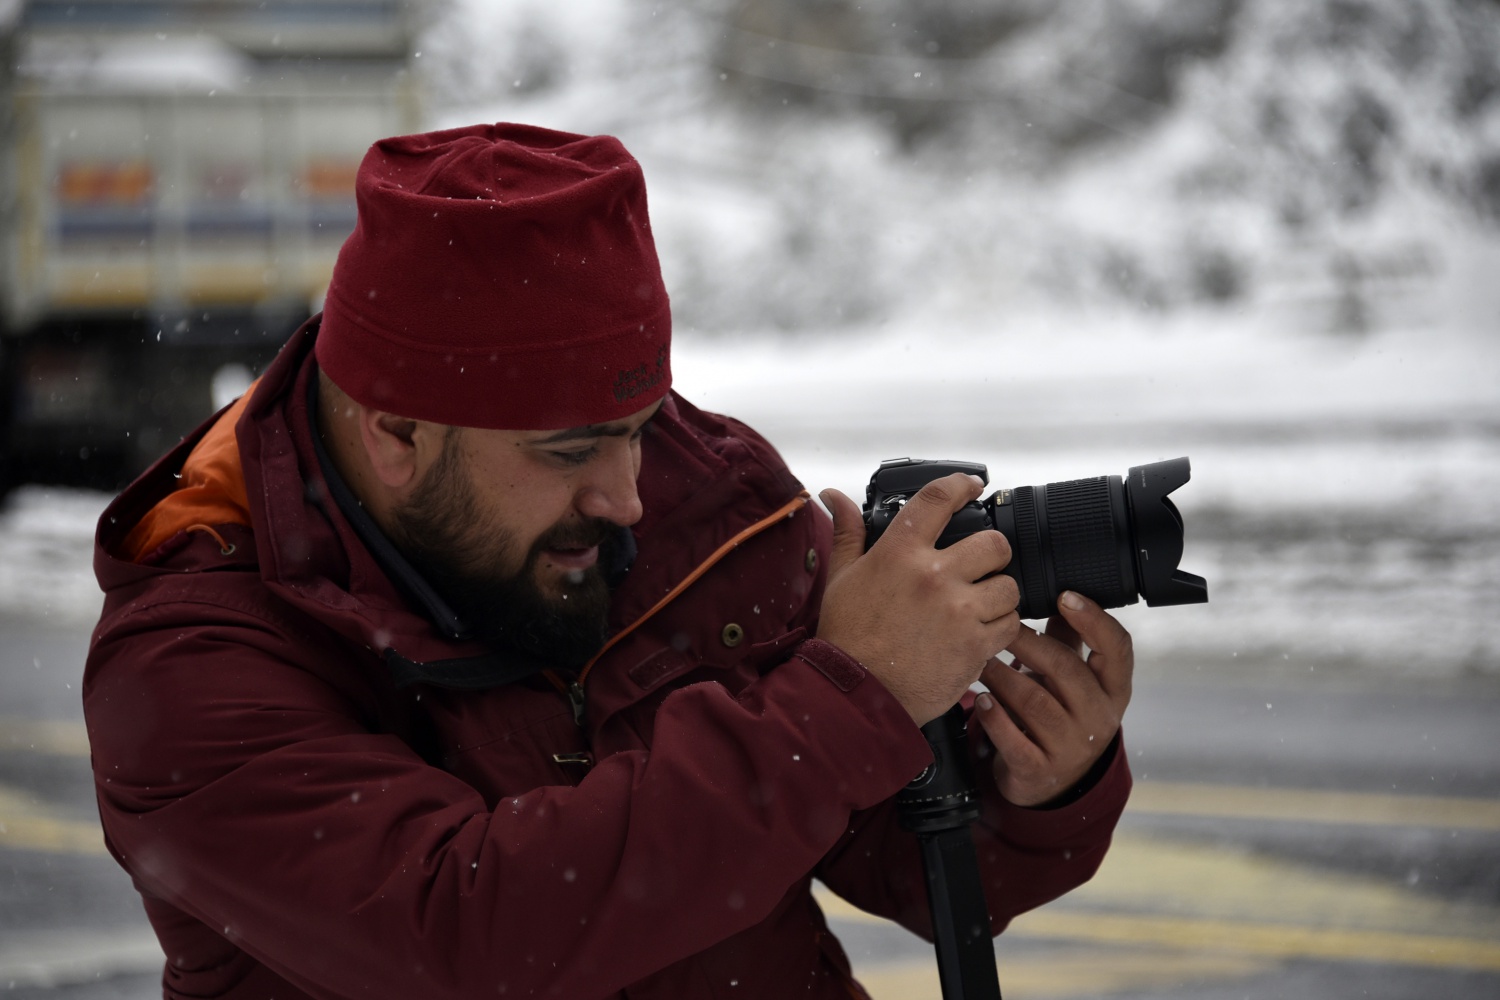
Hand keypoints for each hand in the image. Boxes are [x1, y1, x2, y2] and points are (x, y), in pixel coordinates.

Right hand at [817, 474, 1020, 725]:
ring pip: (1009, 586)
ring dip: (998, 594)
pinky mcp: (975, 645)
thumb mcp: (842, 577)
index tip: (973, 487)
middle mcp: (933, 576)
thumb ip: (848, 532)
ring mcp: (958, 612)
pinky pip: (1010, 625)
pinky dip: (1000, 628)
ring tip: (979, 604)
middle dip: (991, 552)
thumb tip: (834, 496)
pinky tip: (979, 632)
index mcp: (900, 552)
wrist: (856, 693)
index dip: (962, 485)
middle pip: (994, 543)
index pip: (938, 499)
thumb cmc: (848, 636)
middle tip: (980, 565)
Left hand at [972, 591, 1132, 806]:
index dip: (1094, 619)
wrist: (1053, 782)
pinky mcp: (1041, 769)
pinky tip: (981, 700)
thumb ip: (1069, 638)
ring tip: (980, 659)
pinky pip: (1015, 740)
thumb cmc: (1061, 713)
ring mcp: (1073, 747)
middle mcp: (1100, 717)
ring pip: (1034, 702)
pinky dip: (994, 717)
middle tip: (998, 625)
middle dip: (1027, 643)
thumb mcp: (1073, 679)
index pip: (1118, 648)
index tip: (1065, 595)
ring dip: (1002, 676)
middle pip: (1066, 669)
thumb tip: (1059, 588)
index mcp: (1114, 689)